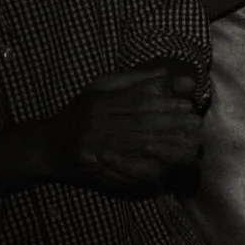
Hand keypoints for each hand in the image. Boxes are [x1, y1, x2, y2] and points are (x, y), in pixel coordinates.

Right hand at [46, 62, 201, 192]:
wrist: (49, 146)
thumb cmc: (81, 112)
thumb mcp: (102, 88)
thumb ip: (137, 80)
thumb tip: (171, 73)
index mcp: (97, 104)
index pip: (137, 103)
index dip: (165, 104)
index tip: (187, 105)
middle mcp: (94, 127)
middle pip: (141, 125)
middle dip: (172, 124)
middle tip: (195, 123)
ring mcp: (93, 151)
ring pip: (138, 148)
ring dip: (168, 145)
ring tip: (190, 140)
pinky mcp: (95, 172)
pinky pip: (128, 171)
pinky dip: (151, 166)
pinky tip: (169, 162)